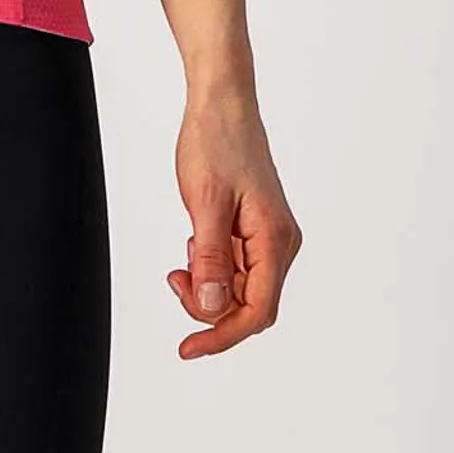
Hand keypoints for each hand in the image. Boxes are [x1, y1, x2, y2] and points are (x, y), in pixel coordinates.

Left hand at [166, 91, 301, 358]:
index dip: (222, 335)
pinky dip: (210, 266)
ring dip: (208, 285)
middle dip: (210, 306)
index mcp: (274, 240)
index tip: (188, 348)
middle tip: (174, 280)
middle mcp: (279, 243)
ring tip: (183, 257)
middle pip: (249, 304)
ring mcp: (268, 236)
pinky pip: (235, 266)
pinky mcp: (254, 228)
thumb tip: (213, 308)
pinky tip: (194, 244)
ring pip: (240, 287)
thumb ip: (211, 259)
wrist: (221, 105)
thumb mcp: (206, 202)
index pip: (257, 310)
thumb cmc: (216, 143)